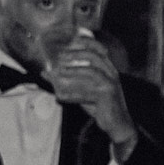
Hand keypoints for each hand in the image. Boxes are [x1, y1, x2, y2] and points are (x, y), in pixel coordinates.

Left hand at [45, 34, 136, 149]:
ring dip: (73, 71)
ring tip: (58, 73)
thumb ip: (68, 82)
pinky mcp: (107, 96)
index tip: (72, 39)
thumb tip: (46, 73)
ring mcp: (111, 84)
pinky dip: (71, 94)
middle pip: (94, 57)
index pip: (99, 50)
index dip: (87, 42)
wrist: (117, 124)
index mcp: (108, 70)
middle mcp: (112, 74)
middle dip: (76, 54)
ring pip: (91, 72)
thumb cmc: (100, 106)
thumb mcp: (83, 90)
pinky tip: (60, 96)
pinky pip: (87, 93)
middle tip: (60, 57)